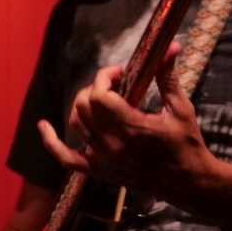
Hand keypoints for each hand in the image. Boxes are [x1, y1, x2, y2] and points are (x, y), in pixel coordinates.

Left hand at [38, 44, 221, 209]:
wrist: (188, 183)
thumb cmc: (187, 146)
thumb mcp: (180, 109)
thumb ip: (168, 77)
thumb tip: (170, 47)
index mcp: (131, 127)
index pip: (100, 94)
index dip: (105, 76)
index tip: (121, 72)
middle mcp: (111, 144)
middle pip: (84, 105)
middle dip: (96, 88)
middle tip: (115, 85)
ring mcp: (102, 160)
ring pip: (75, 123)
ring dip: (82, 105)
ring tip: (99, 99)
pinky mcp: (99, 172)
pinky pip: (66, 158)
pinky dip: (51, 142)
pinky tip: (43, 127)